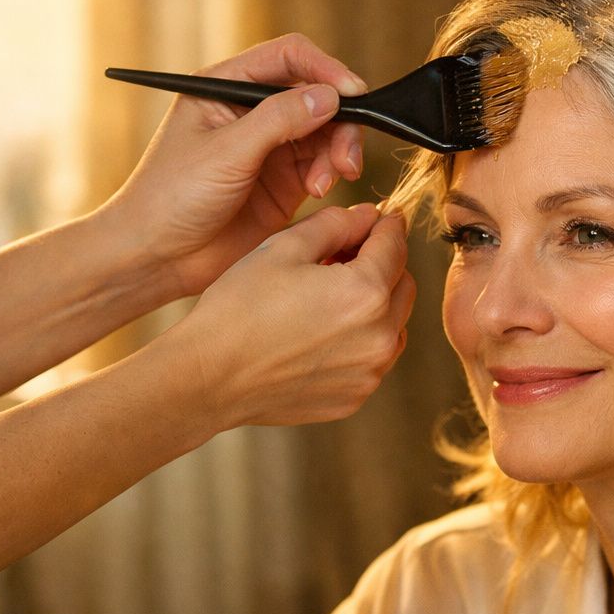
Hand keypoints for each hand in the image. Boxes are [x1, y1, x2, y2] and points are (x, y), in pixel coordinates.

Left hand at [101, 33, 369, 298]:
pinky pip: (322, 165)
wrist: (158, 256)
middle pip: (316, 96)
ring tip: (323, 184)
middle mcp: (251, 111)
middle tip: (345, 158)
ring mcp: (269, 147)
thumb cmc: (171, 196)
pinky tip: (316, 192)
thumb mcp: (226, 152)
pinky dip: (329, 174)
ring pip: (325, 132)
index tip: (354, 93)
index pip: (288, 58)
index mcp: (226, 86)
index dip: (325, 69)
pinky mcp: (283, 182)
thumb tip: (330, 95)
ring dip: (336, 152)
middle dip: (338, 122)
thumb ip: (278, 120)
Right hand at [157, 203, 415, 431]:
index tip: (381, 218)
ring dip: (376, 304)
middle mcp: (379, 337)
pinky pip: (373, 359)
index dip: (388, 225)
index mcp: (365, 292)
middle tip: (346, 255)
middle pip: (403, 286)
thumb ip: (335, 224)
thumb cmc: (239, 308)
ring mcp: (369, 373)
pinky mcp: (354, 397)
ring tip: (331, 296)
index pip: (395, 246)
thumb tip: (370, 216)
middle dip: (383, 264)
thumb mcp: (283, 247)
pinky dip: (361, 340)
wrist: (209, 377)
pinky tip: (322, 332)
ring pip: (394, 324)